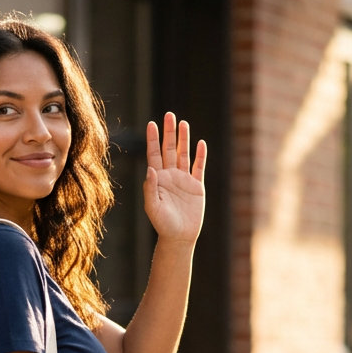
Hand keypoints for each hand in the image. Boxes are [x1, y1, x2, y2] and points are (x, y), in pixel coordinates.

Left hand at [143, 112, 205, 244]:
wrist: (179, 237)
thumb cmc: (163, 224)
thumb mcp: (153, 207)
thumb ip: (150, 188)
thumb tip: (151, 169)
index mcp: (158, 179)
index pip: (154, 155)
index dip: (152, 139)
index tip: (151, 124)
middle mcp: (170, 176)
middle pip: (169, 149)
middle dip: (169, 133)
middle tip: (169, 115)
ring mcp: (184, 180)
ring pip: (184, 154)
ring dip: (184, 139)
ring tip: (184, 123)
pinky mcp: (196, 186)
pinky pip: (199, 167)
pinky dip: (200, 155)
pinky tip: (201, 143)